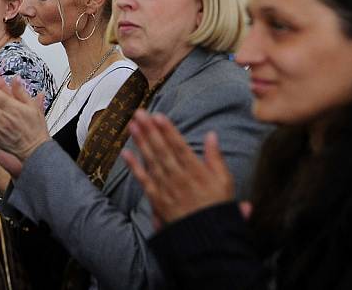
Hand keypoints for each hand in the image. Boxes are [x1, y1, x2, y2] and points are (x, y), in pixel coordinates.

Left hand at [122, 109, 234, 229]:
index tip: (159, 116)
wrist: (207, 239)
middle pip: (162, 151)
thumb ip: (216, 158)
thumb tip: (211, 134)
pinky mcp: (156, 199)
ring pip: (151, 162)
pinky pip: (143, 181)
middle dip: (150, 131)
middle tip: (140, 113)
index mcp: (197, 172)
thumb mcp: (225, 182)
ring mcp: (166, 189)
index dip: (168, 131)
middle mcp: (179, 178)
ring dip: (141, 142)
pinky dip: (134, 167)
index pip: (180, 147)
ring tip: (132, 125)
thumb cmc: (217, 208)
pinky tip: (125, 152)